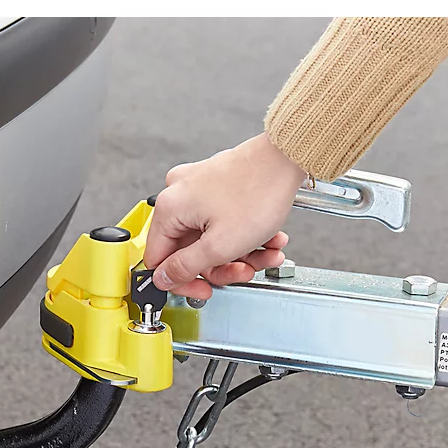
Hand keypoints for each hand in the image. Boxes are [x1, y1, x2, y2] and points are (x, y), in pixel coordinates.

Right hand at [144, 133, 305, 300]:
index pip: (159, 259)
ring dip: (240, 253)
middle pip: (190, 250)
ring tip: (266, 253)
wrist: (288, 157)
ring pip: (211, 239)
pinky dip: (245, 236)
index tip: (201, 289)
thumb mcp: (219, 246)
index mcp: (170, 208)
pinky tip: (267, 239)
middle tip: (243, 270)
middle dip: (222, 266)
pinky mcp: (217, 186)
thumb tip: (162, 279)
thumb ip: (186, 267)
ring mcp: (198, 188)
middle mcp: (179, 195)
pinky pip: (223, 223)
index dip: (181, 280)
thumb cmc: (259, 191)